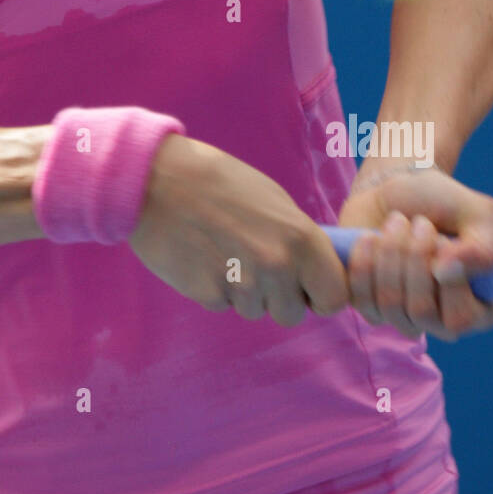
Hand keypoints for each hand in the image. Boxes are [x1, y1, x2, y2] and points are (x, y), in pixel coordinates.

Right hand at [130, 133, 349, 323]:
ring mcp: (242, 284)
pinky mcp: (208, 294)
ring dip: (243, 292)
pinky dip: (214, 288)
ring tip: (223, 252)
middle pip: (291, 314)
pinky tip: (201, 257)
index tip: (306, 288)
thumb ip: (299, 241)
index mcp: (301, 239)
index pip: (335, 298)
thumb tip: (313, 273)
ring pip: (254, 312)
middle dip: (277, 298)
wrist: (158, 179)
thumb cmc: (219, 181)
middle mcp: (277, 267)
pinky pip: (222, 304)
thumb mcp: (274, 201)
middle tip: (255, 265)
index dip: (320, 295)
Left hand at [337, 164, 492, 341]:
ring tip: (396, 222)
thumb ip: (480, 250)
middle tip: (417, 222)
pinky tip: (369, 237)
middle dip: (414, 257)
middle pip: (420, 311)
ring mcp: (402, 318)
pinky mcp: (369, 305)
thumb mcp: (480, 215)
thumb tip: (443, 274)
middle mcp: (440, 323)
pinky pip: (360, 299)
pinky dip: (363, 263)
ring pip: (389, 305)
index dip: (447, 275)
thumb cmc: (444, 204)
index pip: (459, 318)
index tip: (442, 237)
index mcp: (477, 311)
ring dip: (390, 255)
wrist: (397, 192)